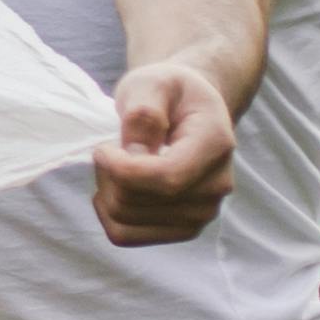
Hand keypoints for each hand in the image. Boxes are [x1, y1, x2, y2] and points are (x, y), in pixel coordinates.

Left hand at [92, 58, 241, 247]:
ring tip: (115, 164)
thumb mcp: (153, 83)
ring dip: (107, 191)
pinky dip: (108, 214)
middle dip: (108, 174)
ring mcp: (203, 212)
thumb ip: (144, 111)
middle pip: (140, 201)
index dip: (122, 169)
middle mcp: (217, 186)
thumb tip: (134, 151)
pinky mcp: (183, 229)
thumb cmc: (169, 92)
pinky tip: (112, 188)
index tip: (102, 148)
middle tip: (109, 148)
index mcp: (216, 144)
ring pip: (127, 221)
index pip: (167, 178)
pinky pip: (126, 236)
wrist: (189, 110)